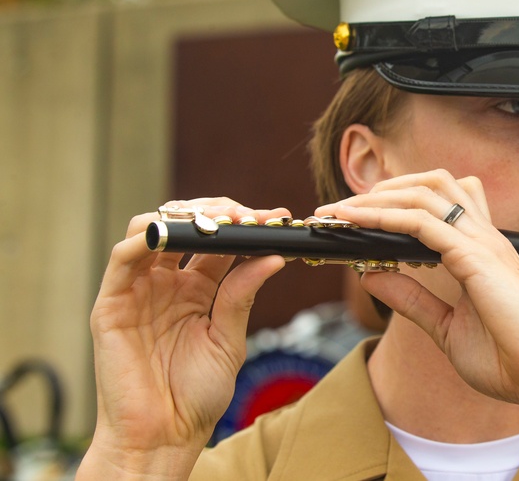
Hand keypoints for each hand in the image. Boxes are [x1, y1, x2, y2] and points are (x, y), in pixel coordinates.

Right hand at [80, 198, 286, 477]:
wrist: (164, 435)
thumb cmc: (196, 395)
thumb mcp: (229, 340)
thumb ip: (242, 296)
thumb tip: (273, 257)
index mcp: (198, 289)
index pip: (220, 242)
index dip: (245, 224)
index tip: (277, 218)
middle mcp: (167, 283)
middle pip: (187, 227)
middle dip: (218, 213)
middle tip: (248, 215)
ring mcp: (138, 290)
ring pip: (154, 230)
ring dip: (185, 217)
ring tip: (218, 220)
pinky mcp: (112, 303)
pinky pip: (123, 258)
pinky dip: (145, 237)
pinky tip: (171, 233)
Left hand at [318, 170, 518, 407]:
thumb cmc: (512, 358)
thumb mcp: (446, 327)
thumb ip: (411, 299)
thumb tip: (370, 274)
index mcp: (482, 251)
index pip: (440, 202)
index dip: (399, 200)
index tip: (359, 217)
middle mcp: (483, 237)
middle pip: (433, 182)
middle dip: (386, 187)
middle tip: (346, 208)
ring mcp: (482, 243)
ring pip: (425, 192)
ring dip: (378, 197)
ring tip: (343, 211)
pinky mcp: (476, 258)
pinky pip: (422, 223)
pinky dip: (385, 218)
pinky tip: (359, 225)